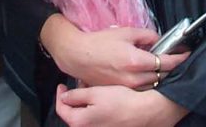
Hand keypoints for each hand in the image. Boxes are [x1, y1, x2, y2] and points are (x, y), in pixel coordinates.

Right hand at [41, 15, 188, 88]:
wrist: (78, 56)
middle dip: (171, 68)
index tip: (187, 54)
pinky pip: (140, 89)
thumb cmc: (100, 42)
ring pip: (152, 85)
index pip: (165, 63)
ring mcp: (127, 87)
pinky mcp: (120, 91)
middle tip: (176, 59)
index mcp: (136, 61)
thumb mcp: (126, 32)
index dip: (179, 58)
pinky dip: (147, 82)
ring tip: (163, 67)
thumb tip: (158, 40)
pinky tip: (148, 74)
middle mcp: (133, 78)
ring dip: (160, 77)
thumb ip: (146, 35)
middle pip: (162, 76)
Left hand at [56, 84, 187, 126]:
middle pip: (73, 112)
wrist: (145, 111)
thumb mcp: (96, 93)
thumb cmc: (122, 102)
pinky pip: (95, 118)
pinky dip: (94, 108)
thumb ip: (76, 95)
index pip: (61, 109)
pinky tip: (103, 98)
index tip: (62, 86)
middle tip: (81, 83)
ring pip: (84, 115)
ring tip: (93, 88)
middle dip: (75, 97)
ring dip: (85, 102)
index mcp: (79, 122)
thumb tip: (64, 97)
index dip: (60, 95)